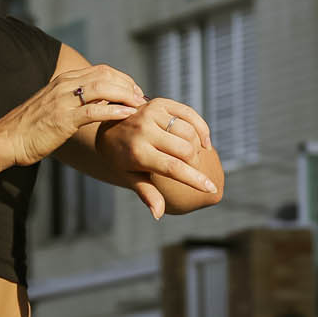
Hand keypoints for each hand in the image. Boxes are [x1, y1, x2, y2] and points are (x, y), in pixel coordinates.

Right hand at [2, 65, 144, 166]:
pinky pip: (93, 110)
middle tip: (141, 97)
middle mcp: (64, 85)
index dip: (122, 78)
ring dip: (124, 95)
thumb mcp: (53, 106)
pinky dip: (113, 110)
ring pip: (102, 88)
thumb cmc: (30, 127)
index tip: (134, 90)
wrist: (8, 139)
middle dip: (127, 84)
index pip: (100, 70)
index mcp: (63, 80)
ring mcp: (63, 101)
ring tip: (139, 104)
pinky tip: (126, 115)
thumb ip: (72, 100)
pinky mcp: (63, 119)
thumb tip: (95, 102)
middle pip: (105, 75)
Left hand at [99, 97, 217, 217]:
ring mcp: (152, 113)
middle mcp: (144, 130)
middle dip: (196, 164)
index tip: (211, 188)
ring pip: (189, 132)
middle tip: (195, 171)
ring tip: (194, 157)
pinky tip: (204, 141)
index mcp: (137, 152)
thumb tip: (158, 214)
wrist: (106, 127)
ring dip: (197, 147)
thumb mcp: (129, 176)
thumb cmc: (120, 157)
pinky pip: (189, 114)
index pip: (173, 167)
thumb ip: (147, 193)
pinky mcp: (159, 103)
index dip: (194, 179)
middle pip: (185, 150)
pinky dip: (201, 128)